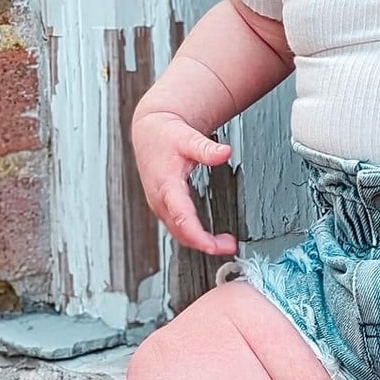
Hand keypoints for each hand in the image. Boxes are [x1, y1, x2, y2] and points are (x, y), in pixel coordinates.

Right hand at [130, 109, 235, 255]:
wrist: (149, 133)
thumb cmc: (165, 135)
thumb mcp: (187, 137)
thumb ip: (206, 148)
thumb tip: (225, 152)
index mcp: (166, 185)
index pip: (182, 218)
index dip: (199, 237)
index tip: (216, 246)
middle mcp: (160, 199)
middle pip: (181, 232)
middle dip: (205, 244)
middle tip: (230, 246)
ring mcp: (160, 205)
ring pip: (178, 233)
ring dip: (200, 242)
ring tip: (225, 243)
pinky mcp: (163, 206)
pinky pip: (177, 228)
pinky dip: (192, 236)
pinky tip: (209, 236)